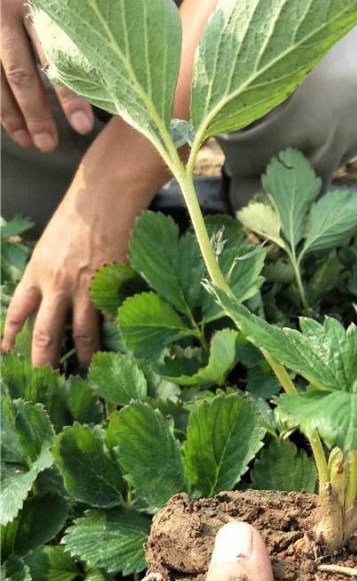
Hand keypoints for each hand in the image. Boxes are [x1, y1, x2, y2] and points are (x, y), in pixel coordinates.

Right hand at [1, 0, 92, 148]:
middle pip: (21, 71)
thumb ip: (99, 12)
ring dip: (13, 115)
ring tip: (32, 144)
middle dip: (38, 113)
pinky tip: (11, 127)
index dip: (70, 94)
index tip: (85, 127)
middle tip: (52, 146)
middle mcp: (7, 7)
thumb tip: (133, 65)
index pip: (58, 55)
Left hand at [1, 120, 169, 366]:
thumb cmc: (78, 212)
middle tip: (46, 384)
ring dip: (85, 357)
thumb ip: (48, 270)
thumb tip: (48, 292)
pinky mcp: (113, 286)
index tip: (7, 354)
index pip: (17, 313)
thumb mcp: (50, 241)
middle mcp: (57, 285)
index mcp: (37, 272)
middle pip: (46, 335)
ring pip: (82, 334)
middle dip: (43, 363)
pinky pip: (112, 320)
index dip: (11, 336)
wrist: (106, 195)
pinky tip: (121, 350)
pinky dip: (116, 337)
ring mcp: (86, 288)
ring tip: (88, 374)